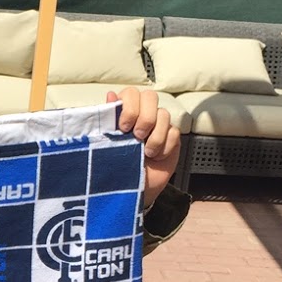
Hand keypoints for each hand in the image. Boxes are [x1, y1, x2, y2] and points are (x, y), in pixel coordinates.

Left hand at [106, 87, 179, 208]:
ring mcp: (159, 124)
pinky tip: (157, 158)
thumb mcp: (107, 143)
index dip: (130, 107)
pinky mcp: (172, 137)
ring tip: (146, 153)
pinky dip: (165, 148)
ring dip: (155, 137)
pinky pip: (174, 133)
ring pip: (164, 115)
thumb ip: (108, 120)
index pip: (131, 93)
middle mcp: (142, 113)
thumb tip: (110, 95)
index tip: (123, 128)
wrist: (132, 189)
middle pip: (151, 97)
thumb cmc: (116, 165)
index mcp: (124, 111)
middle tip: (137, 137)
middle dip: (145, 118)